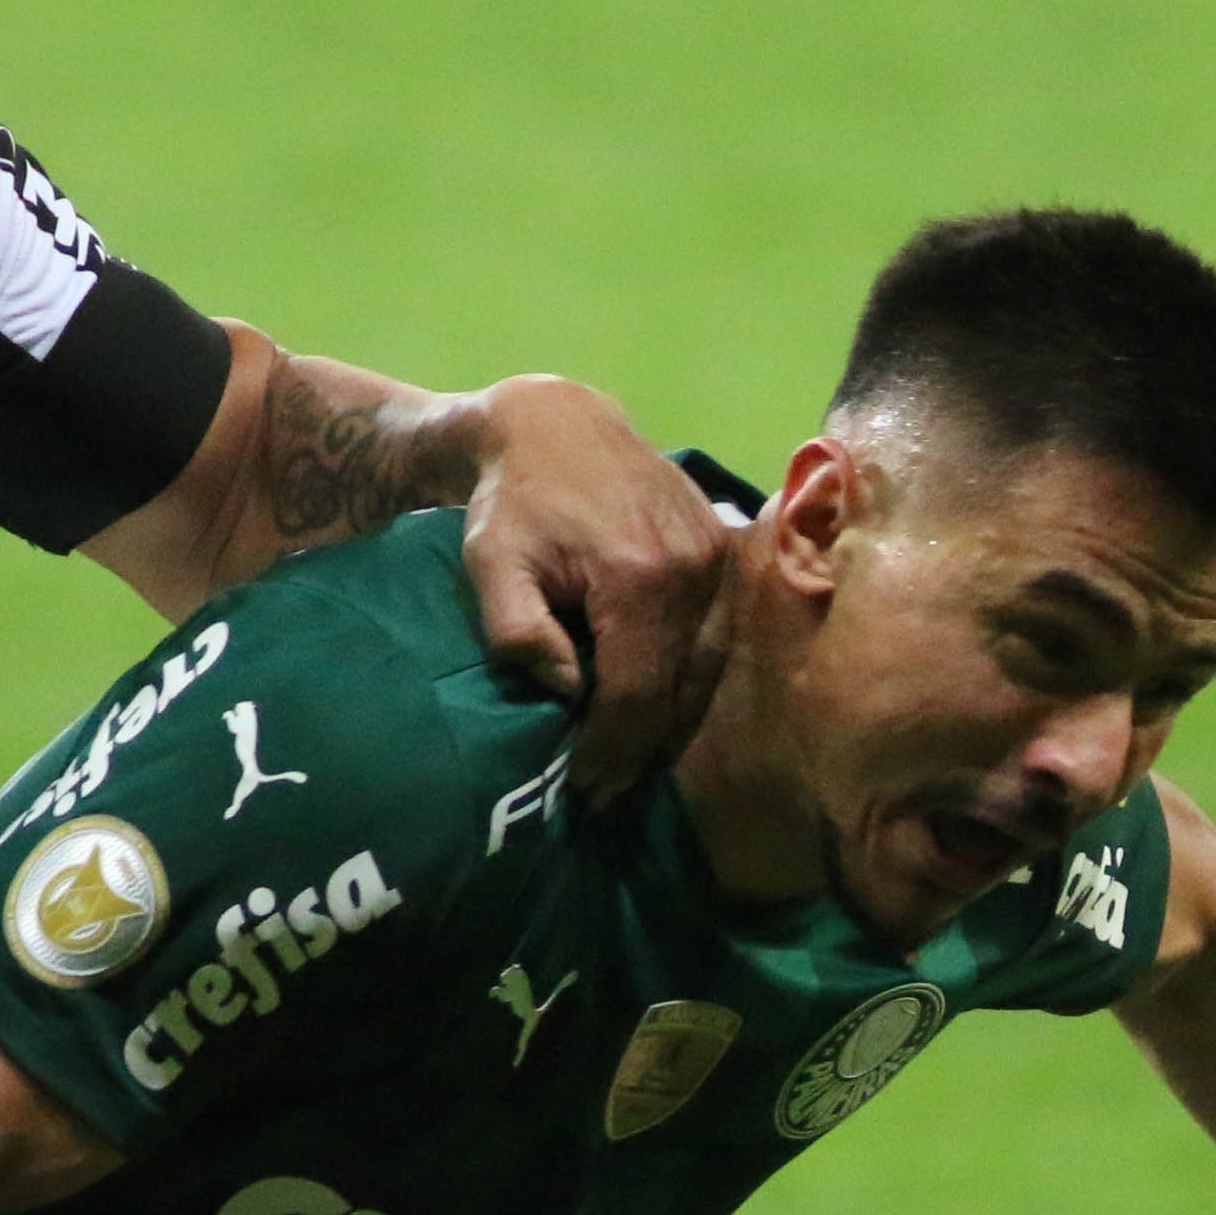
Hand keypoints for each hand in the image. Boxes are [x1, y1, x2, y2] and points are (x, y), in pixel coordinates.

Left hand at [457, 374, 730, 800]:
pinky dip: (688, 676)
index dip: (610, 751)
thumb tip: (568, 692)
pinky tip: (655, 704)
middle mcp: (693, 569)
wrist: (555, 423)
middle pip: (678, 690)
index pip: (635, 694)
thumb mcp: (491, 566)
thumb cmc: (511, 501)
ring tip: (627, 758)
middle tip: (604, 791)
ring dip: (670, 719)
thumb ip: (521, 632)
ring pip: (706, 668)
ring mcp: (717, 557)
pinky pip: (716, 635)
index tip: (584, 789)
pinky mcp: (723, 548)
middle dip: (640, 749)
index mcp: (638, 577)